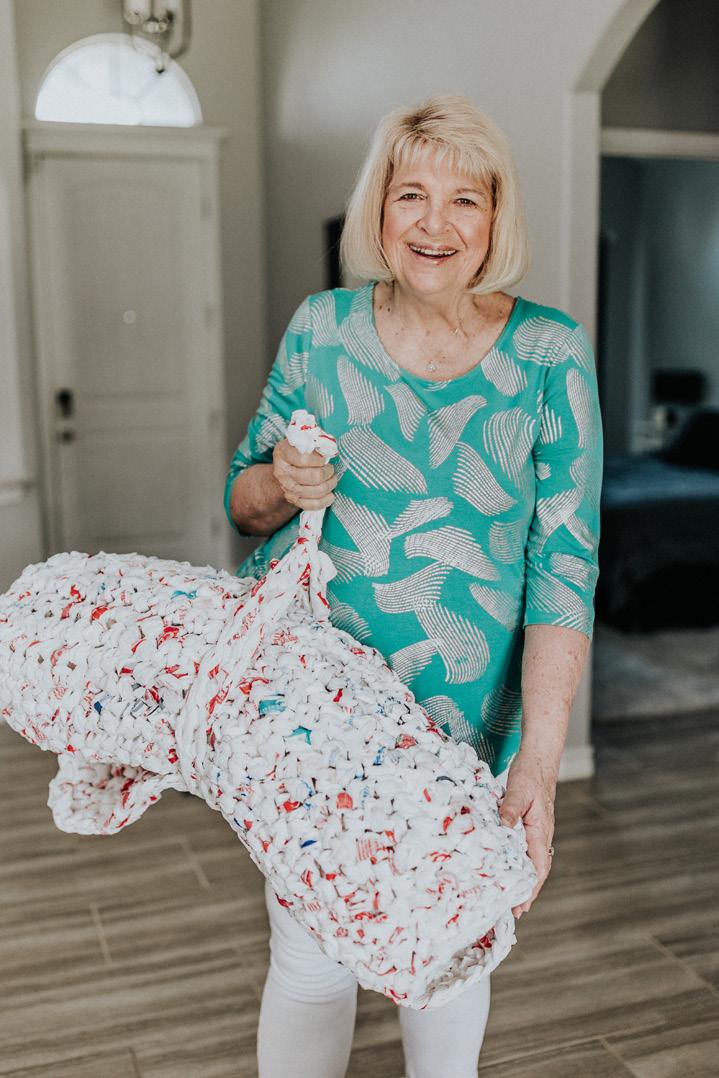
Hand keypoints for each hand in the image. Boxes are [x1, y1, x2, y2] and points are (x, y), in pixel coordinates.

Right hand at [272, 437, 337, 510]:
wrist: (283, 468)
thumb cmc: (296, 451)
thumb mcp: (299, 441)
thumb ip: (312, 442)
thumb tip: (329, 449)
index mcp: (283, 454)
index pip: (303, 459)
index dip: (319, 460)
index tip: (324, 459)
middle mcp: (282, 472)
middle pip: (312, 477)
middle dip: (327, 473)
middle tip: (331, 469)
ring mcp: (287, 488)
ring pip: (314, 491)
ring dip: (329, 485)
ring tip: (332, 479)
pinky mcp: (293, 500)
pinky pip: (311, 505)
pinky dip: (324, 501)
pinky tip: (330, 495)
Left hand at [498, 752, 556, 917]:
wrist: (539, 758)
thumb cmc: (530, 774)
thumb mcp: (517, 790)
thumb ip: (510, 810)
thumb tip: (503, 828)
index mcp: (541, 830)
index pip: (538, 866)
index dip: (530, 888)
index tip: (521, 906)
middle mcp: (542, 833)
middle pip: (537, 868)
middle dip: (527, 890)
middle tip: (515, 911)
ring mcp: (538, 829)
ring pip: (532, 859)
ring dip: (524, 878)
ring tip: (512, 896)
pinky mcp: (532, 823)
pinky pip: (527, 848)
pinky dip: (520, 861)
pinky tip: (510, 866)